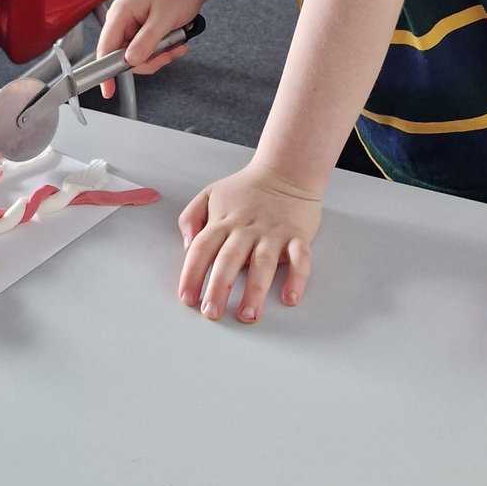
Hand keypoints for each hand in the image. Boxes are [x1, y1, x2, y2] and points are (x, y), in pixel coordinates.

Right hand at [97, 0, 202, 97]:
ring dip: (159, 56)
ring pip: (138, 59)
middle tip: (166, 53)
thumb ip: (147, 41)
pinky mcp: (142, 35)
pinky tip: (175, 43)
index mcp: (120, 14)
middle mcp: (122, 22)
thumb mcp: (163, 18)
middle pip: (124, 58)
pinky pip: (148, 54)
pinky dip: (163, 53)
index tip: (107, 90)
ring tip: (175, 43)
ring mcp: (132, 29)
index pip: (105, 48)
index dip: (105, 70)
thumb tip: (131, 61)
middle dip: (148, 60)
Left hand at [177, 162, 323, 322]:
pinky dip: (297, 278)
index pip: (201, 249)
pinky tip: (290, 297)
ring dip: (255, 291)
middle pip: (229, 259)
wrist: (286, 170)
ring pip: (263, 263)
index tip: (187, 298)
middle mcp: (246, 229)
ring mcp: (273, 233)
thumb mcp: (209, 194)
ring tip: (247, 315)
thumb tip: (186, 248)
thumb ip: (190, 218)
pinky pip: (300, 259)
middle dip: (218, 288)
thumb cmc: (246, 189)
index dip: (191, 274)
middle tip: (211, 313)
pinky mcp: (298, 236)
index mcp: (223, 221)